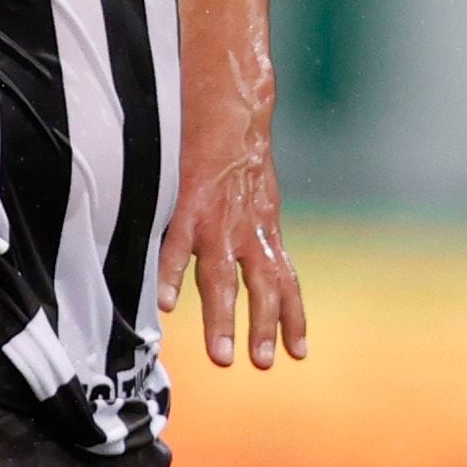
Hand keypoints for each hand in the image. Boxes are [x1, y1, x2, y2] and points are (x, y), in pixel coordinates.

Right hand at [158, 143, 305, 370]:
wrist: (230, 102)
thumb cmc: (240, 147)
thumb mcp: (258, 192)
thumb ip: (254, 227)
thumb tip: (253, 255)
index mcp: (265, 229)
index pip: (286, 281)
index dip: (293, 316)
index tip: (299, 352)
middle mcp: (248, 230)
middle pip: (261, 288)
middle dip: (262, 328)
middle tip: (260, 364)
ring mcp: (219, 220)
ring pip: (221, 279)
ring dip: (222, 319)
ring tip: (221, 356)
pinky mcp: (190, 204)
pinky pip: (178, 247)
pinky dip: (172, 276)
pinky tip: (166, 306)